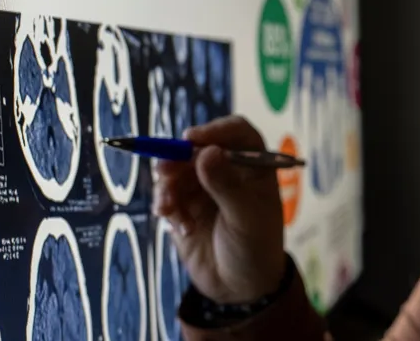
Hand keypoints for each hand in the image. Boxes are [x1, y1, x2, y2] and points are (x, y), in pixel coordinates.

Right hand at [152, 115, 285, 303]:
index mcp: (252, 166)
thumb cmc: (255, 249)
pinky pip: (166, 194)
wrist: (238, 289)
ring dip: (167, 187)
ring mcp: (201, 187)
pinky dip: (166, 206)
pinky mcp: (182, 205)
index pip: (236, 132)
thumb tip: (206, 151)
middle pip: (196, 147)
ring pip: (175, 170)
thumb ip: (226, 185)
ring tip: (168, 209)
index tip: (192, 139)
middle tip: (165, 171)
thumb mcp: (245, 218)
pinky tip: (179, 227)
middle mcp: (225, 170)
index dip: (215, 130)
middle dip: (178, 158)